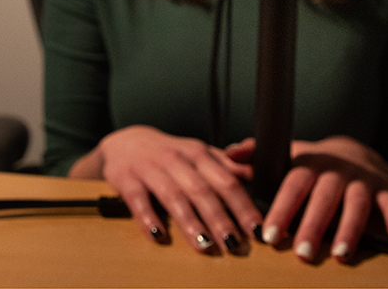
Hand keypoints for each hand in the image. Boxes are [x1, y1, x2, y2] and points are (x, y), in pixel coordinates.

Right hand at [69, 125, 264, 253]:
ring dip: (189, 221)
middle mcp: (176, 159)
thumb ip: (228, 168)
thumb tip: (260, 178)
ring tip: (204, 245)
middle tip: (233, 244)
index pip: (227, 182)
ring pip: (173, 195)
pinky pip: (137, 199)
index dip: (243, 207)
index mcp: (199, 155)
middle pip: (202, 190)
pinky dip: (147, 217)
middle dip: (219, 218)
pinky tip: (158, 235)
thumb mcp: (200, 155)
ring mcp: (150, 168)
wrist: (126, 142)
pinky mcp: (126, 178)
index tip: (257, 230)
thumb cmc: (169, 154)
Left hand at [226, 135, 387, 262]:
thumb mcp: (287, 156)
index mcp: (310, 163)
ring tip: (340, 256)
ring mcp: (363, 180)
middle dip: (312, 226)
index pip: (293, 186)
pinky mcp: (386, 190)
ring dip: (350, 230)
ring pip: (357, 205)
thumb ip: (258, 157)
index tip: (269, 236)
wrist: (358, 152)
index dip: (281, 209)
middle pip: (324, 198)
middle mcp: (337, 170)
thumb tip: (227, 156)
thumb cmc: (314, 165)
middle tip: (302, 253)